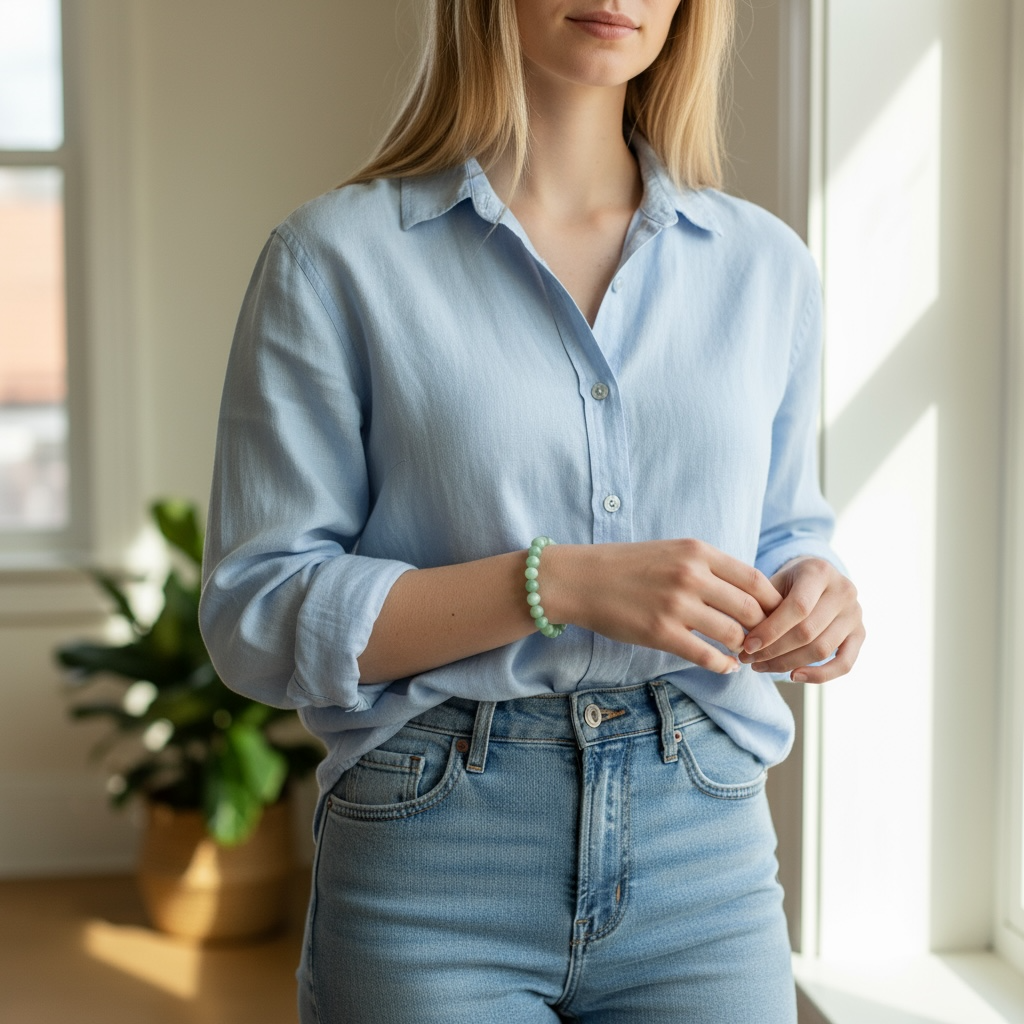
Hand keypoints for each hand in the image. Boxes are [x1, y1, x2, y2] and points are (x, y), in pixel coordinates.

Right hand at [546, 539, 782, 674]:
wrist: (581, 579)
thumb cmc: (628, 566)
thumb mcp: (673, 551)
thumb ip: (709, 566)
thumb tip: (749, 592)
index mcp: (697, 552)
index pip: (755, 579)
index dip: (773, 602)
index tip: (775, 615)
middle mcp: (691, 576)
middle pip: (751, 609)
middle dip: (764, 629)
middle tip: (764, 640)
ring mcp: (676, 606)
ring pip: (732, 634)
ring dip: (744, 649)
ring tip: (744, 654)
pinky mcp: (660, 633)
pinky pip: (706, 655)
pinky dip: (723, 665)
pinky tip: (726, 667)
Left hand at [738, 557, 863, 681]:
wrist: (815, 579)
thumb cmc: (786, 583)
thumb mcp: (773, 583)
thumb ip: (762, 606)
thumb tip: (744, 641)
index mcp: (820, 571)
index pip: (798, 607)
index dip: (771, 630)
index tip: (747, 646)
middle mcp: (844, 590)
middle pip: (808, 631)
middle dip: (774, 650)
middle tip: (748, 660)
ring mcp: (856, 613)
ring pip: (822, 649)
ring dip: (788, 664)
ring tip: (761, 667)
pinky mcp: (860, 633)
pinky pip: (844, 663)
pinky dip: (819, 675)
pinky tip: (793, 676)